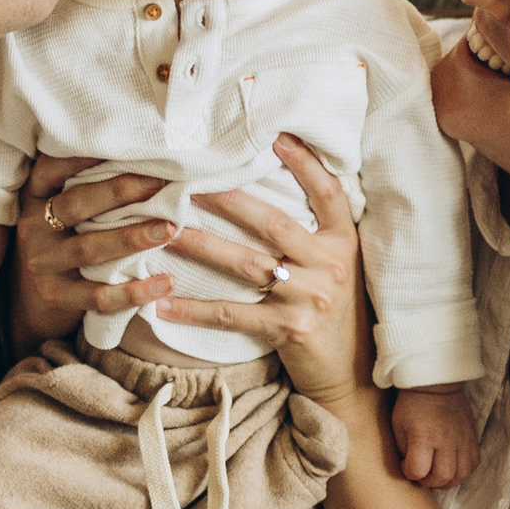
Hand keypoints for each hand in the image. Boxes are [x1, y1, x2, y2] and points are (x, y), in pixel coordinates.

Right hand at [7, 153, 178, 349]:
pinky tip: (165, 282)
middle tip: (160, 184)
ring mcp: (43, 263)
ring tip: (169, 229)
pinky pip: (98, 296)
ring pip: (88, 248)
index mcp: (36, 196)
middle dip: (119, 191)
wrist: (32, 299)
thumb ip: (87, 184)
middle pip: (75, 205)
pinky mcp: (56, 296)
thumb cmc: (63, 239)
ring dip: (131, 238)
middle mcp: (34, 226)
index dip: (83, 156)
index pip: (53, 168)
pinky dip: (133, 291)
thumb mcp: (61, 208)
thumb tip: (145, 154)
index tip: (124, 144)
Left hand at [162, 137, 372, 407]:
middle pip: (272, 222)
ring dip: (201, 244)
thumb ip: (313, 230)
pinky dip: (194, 309)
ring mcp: (310, 298)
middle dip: (226, 198)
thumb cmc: (331, 308)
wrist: (347, 373)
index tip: (275, 135)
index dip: (304, 163)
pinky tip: (161, 303)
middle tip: (186, 179)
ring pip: (246, 263)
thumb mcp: (335, 263)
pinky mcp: (288, 329)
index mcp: (343, 242)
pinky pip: (232, 314)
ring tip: (164, 230)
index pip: (327, 193)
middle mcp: (329, 265)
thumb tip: (273, 182)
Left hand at [390, 384, 479, 492]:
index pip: (418, 470)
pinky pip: (472, 465)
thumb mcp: (398, 426)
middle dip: (429, 482)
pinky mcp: (473, 438)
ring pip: (460, 475)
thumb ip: (404, 450)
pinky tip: (452, 467)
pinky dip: (462, 472)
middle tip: (422, 472)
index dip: (409, 473)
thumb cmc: (413, 404)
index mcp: (424, 436)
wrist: (437, 384)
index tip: (406, 464)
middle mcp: (446, 440)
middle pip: (442, 477)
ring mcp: (462, 440)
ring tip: (437, 473)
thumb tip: (412, 469)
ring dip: (447, 481)